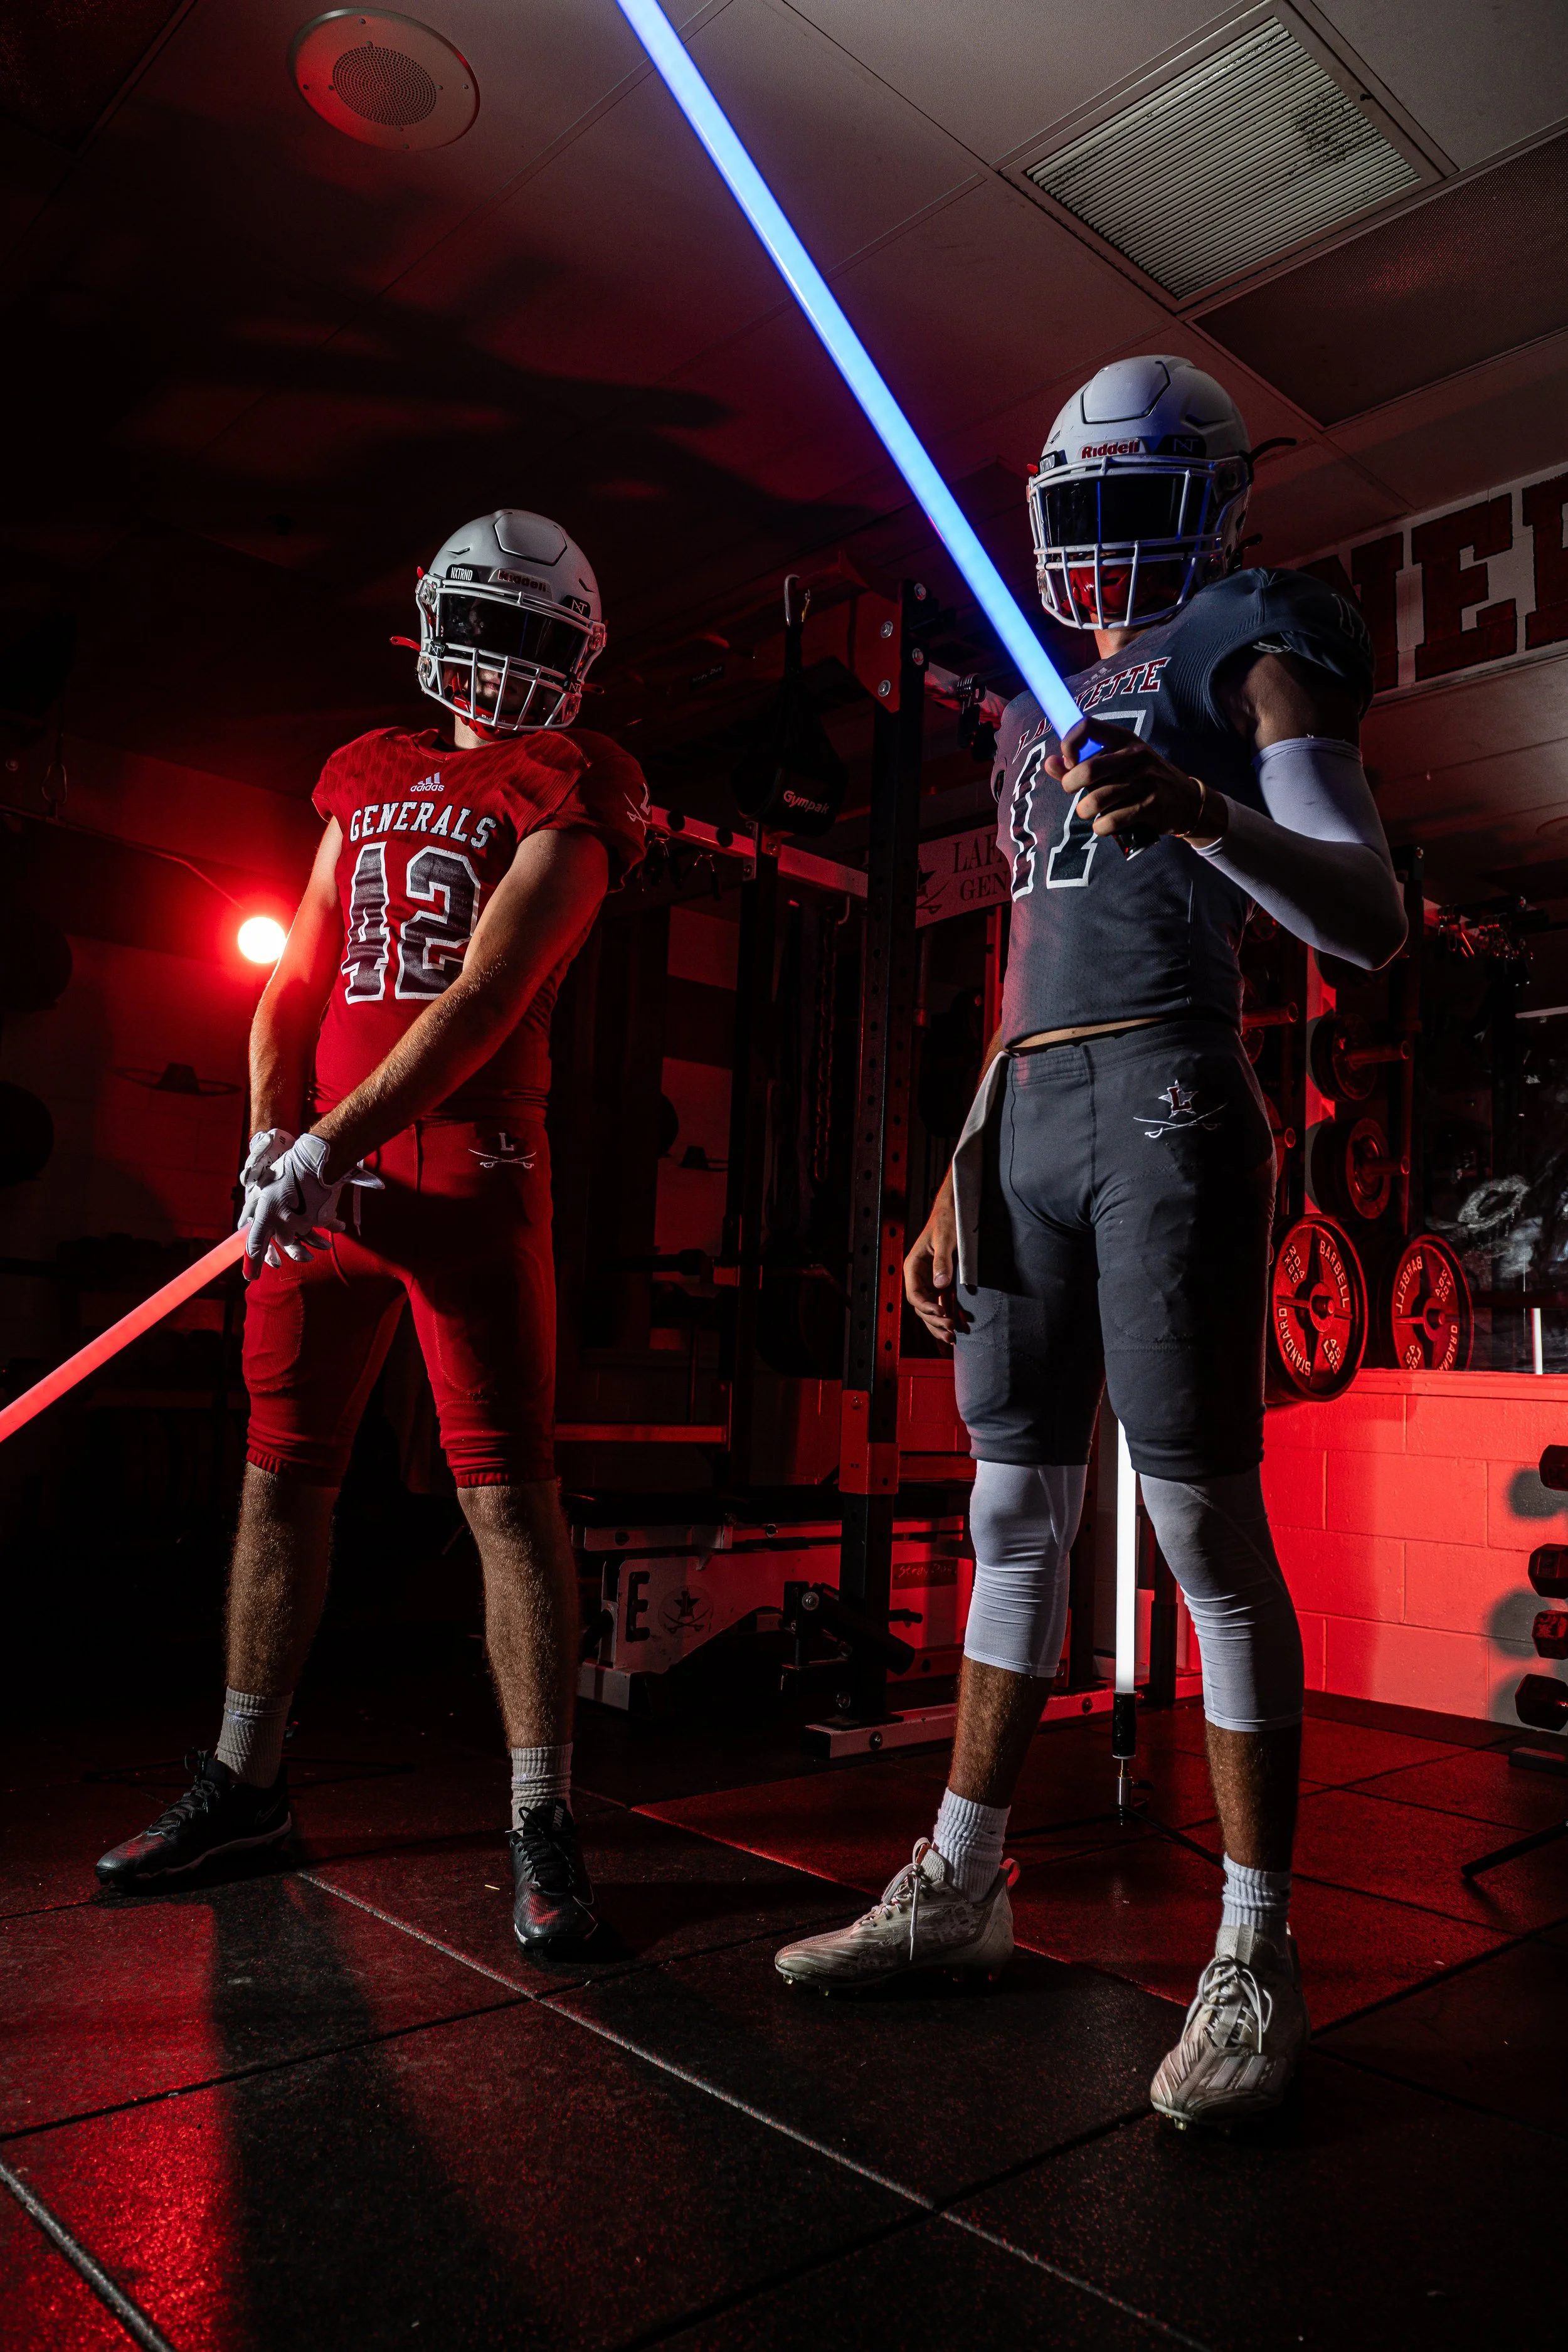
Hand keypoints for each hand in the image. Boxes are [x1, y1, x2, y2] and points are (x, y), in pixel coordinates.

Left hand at [241, 1133, 382, 1277]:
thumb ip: (253, 1209)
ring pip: (304, 1238)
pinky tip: (338, 1227)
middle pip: (284, 1243)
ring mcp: (302, 1222)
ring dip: (312, 1244)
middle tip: (291, 1257)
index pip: (255, 1244)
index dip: (253, 1263)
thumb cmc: (284, 1171)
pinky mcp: (319, 1218)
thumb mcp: (261, 1188)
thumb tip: (243, 1224)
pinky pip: (322, 1227)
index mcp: (266, 1215)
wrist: (314, 1161)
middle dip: (288, 1247)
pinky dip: (329, 1227)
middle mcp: (283, 1222)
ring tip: (318, 1251)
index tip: (250, 1276)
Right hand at [903, 1183, 969, 1344]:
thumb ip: (942, 1261)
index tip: (942, 1314)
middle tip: (951, 1332)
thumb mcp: (945, 1238)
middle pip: (921, 1307)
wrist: (954, 1209)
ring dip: (939, 1324)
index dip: (927, 1308)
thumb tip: (940, 1284)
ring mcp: (929, 1280)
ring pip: (930, 1309)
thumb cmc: (947, 1219)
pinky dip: (948, 1315)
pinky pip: (941, 1302)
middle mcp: (918, 1276)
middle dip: (934, 1321)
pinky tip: (958, 1326)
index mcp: (913, 1266)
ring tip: (952, 1337)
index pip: (914, 1295)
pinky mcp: (941, 1281)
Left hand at [1048, 717, 1224, 853]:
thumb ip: (1079, 764)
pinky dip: (1101, 828)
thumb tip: (1049, 764)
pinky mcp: (1151, 806)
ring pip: (1096, 801)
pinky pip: (1111, 821)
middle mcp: (1135, 755)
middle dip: (1070, 786)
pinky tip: (1105, 824)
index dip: (1068, 745)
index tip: (1069, 763)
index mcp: (1123, 739)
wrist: (1186, 800)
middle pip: (1087, 770)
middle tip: (1074, 793)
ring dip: (1085, 811)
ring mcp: (1145, 780)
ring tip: (1090, 811)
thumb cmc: (1141, 780)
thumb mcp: (1116, 764)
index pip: (1085, 726)